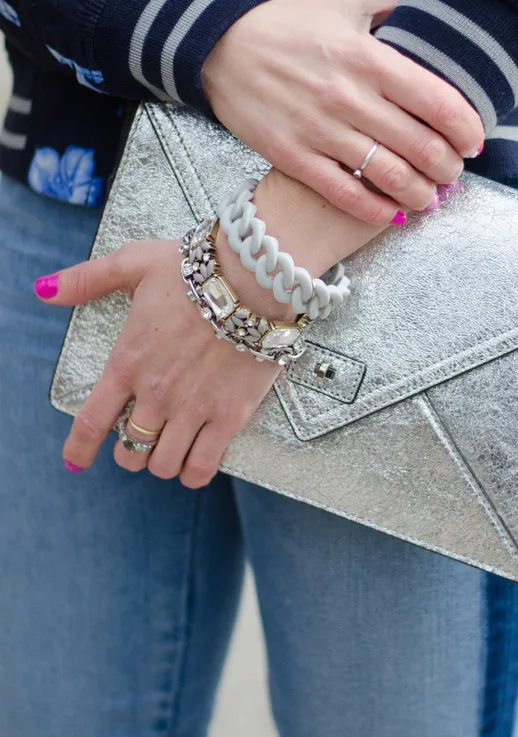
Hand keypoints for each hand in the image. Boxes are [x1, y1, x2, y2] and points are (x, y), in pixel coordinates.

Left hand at [39, 240, 281, 488]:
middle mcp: (156, 394)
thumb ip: (88, 279)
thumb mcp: (134, 263)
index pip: (92, 422)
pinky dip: (194, 472)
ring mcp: (192, 408)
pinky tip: (195, 462)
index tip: (75, 461)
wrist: (253, 279)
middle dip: (130, 452)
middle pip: (129, 452)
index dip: (79, 449)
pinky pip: (203, 466)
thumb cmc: (195, 269)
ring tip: (170, 448)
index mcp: (127, 362)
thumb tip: (45, 290)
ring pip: (163, 464)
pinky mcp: (229, 416)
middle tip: (142, 438)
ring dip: (162, 462)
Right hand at [201, 0, 483, 225]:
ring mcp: (319, 131)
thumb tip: (436, 8)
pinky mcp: (293, 157)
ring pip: (388, 176)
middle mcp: (348, 97)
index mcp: (367, 57)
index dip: (465, 127)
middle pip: (420, 145)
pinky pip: (345, 193)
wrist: (218, 45)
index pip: (436, 100)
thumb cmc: (287, 24)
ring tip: (432, 195)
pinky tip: (394, 212)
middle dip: (448, 166)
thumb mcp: (344, 3)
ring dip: (421, 193)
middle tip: (455, 171)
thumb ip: (394, 6)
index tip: (475, 140)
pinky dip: (376, 209)